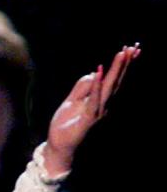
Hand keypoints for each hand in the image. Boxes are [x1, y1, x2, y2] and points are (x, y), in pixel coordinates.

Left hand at [43, 44, 139, 175]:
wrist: (58, 144)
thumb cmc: (66, 123)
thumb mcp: (71, 100)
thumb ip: (82, 87)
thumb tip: (93, 74)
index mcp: (98, 99)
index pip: (112, 79)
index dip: (121, 64)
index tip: (131, 48)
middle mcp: (102, 105)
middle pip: (115, 81)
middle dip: (124, 64)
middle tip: (133, 47)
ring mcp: (96, 112)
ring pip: (108, 88)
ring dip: (115, 71)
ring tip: (121, 54)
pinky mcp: (87, 119)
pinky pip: (93, 101)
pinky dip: (96, 87)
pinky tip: (99, 74)